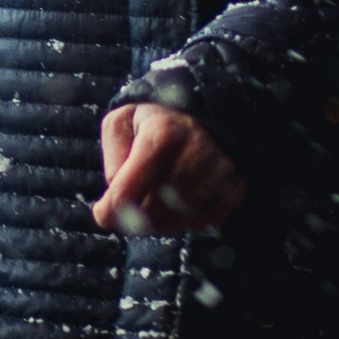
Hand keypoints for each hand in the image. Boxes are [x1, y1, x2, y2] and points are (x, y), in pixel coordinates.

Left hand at [91, 104, 242, 234]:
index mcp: (161, 134)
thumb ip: (112, 161)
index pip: (127, 193)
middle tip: (130, 208)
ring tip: (154, 202)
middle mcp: (195, 152)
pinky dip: (185, 221)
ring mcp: (219, 171)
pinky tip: (178, 204)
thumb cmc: (151, 124)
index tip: (103, 212)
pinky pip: (201, 223)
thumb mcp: (120, 126)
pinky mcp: (234, 187)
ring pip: (177, 221)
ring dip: (159, 221)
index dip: (109, 211)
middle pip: (152, 212)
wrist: (200, 116)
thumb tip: (114, 203)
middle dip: (134, 216)